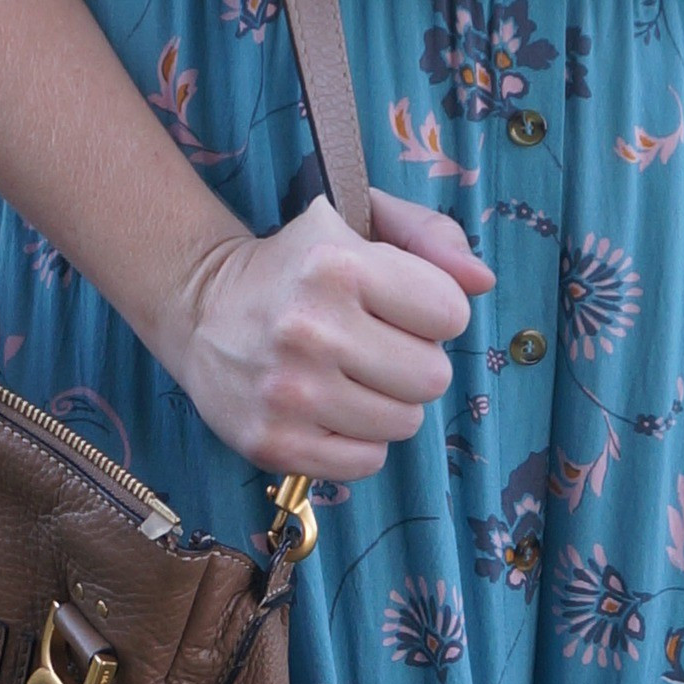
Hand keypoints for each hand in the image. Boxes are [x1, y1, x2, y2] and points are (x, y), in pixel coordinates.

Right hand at [157, 189, 494, 478]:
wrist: (201, 308)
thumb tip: (481, 280)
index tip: (397, 305)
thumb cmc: (298, 263)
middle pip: (433, 376)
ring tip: (349, 376)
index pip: (450, 312)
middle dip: (413, 360)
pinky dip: (358, 441)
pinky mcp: (273, 442)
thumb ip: (431, 235)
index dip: (432, 310)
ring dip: (388, 403)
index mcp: (337, 265)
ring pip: (404, 423)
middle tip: (373, 345)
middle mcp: (310, 330)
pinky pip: (366, 462)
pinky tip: (330, 409)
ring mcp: (289, 393)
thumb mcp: (360, 221)